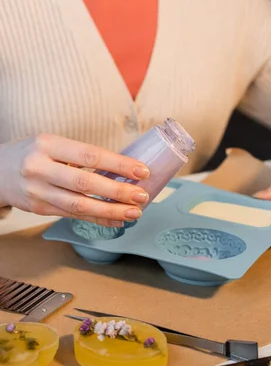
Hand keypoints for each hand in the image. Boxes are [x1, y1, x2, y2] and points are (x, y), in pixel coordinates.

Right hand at [0, 134, 150, 226]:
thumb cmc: (33, 154)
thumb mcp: (53, 144)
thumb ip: (81, 155)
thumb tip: (124, 168)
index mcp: (48, 145)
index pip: (89, 155)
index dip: (118, 165)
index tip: (141, 171)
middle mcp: (40, 168)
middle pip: (85, 183)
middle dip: (118, 192)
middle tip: (141, 196)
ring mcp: (39, 191)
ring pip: (80, 205)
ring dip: (111, 211)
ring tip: (134, 213)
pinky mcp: (40, 209)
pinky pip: (74, 215)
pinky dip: (98, 219)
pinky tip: (116, 221)